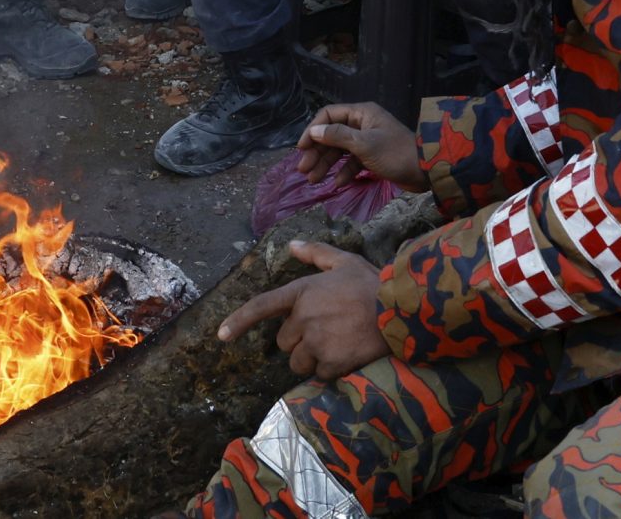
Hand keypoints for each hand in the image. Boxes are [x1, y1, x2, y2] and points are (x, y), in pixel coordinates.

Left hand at [216, 242, 389, 380]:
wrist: (400, 311)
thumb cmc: (372, 283)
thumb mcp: (344, 261)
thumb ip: (316, 254)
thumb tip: (291, 245)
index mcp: (302, 293)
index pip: (262, 307)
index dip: (239, 321)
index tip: (220, 336)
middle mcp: (304, 319)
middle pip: (285, 342)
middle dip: (299, 339)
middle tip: (325, 329)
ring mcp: (316, 343)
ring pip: (298, 362)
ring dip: (311, 357)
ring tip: (336, 344)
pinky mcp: (330, 363)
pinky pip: (318, 375)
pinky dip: (329, 370)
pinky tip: (346, 355)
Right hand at [296, 101, 425, 192]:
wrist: (426, 171)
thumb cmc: (394, 153)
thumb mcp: (364, 144)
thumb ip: (337, 136)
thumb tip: (314, 130)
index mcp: (361, 113)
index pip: (328, 115)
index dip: (312, 130)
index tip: (301, 149)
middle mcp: (363, 124)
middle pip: (332, 135)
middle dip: (317, 152)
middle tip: (304, 170)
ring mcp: (367, 141)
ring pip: (340, 151)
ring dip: (327, 164)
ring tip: (313, 180)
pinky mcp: (373, 157)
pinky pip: (353, 162)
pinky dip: (344, 172)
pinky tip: (337, 184)